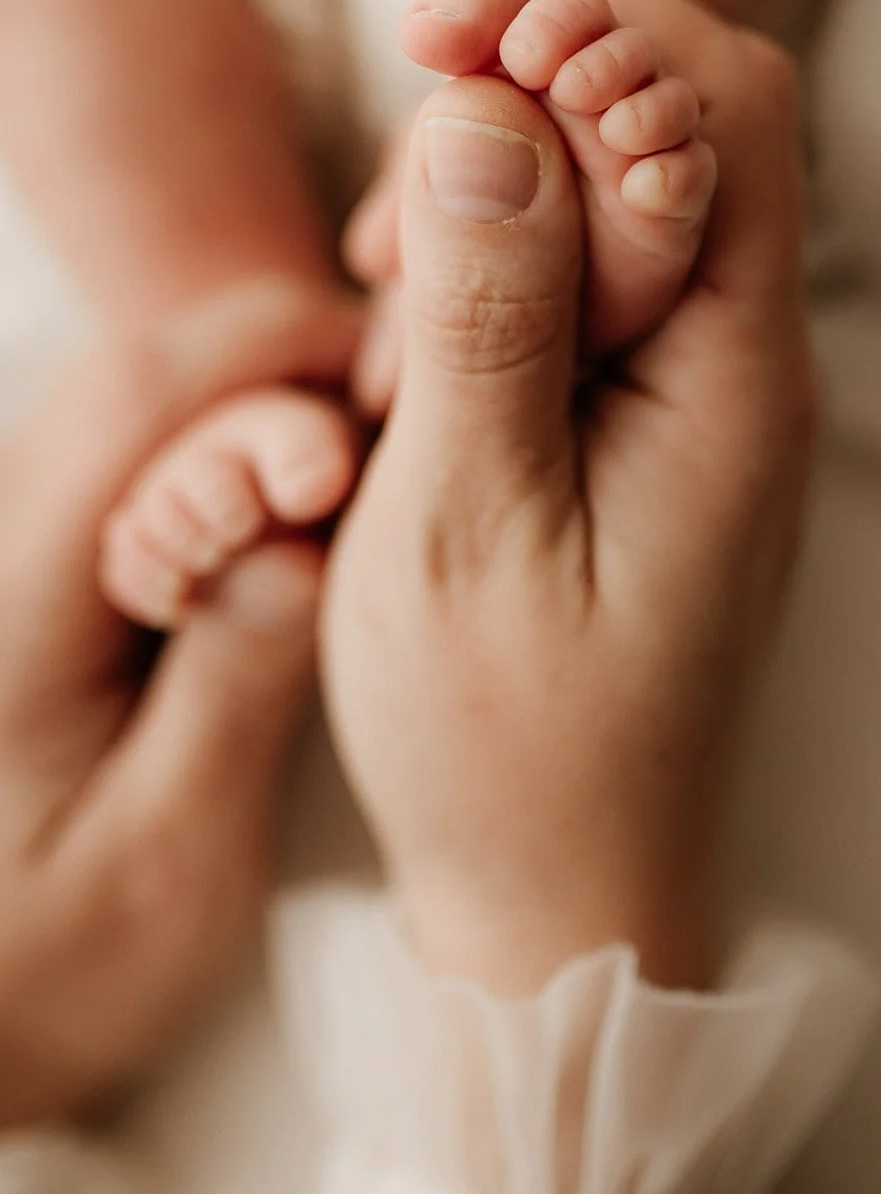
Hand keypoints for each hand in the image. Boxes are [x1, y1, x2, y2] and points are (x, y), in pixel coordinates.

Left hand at [0, 279, 359, 1126]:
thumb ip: (234, 692)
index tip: (374, 442)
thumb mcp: (169, 859)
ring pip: (132, 395)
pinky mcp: (27, 556)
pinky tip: (287, 496)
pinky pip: (127, 445)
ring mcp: (3, 541)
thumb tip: (310, 540)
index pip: (132, 416)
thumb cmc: (57, 958)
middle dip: (279, 376)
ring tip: (352, 467)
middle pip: (134, 377)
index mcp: (9, 610)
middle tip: (388, 437)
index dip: (269, 398)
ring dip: (254, 401)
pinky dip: (221, 440)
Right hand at [321, 20, 811, 995]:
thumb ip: (485, 311)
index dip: (597, 27)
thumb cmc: (508, 741)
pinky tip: (422, 324)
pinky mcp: (650, 431)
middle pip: (693, 126)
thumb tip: (486, 111)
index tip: (454, 19)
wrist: (561, 884)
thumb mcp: (466, 522)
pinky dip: (509, 260)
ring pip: (634, 197)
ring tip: (398, 258)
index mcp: (734, 376)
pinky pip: (598, 288)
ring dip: (516, 173)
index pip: (722, 107)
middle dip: (555, 72)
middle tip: (426, 56)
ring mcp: (703, 400)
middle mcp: (746, 368)